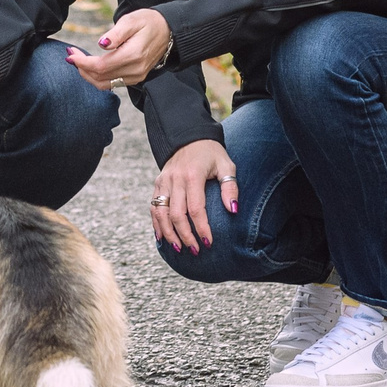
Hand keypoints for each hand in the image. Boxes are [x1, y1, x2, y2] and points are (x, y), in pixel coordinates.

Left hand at [67, 8, 169, 91]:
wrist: (169, 30)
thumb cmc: (149, 22)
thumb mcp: (131, 20)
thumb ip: (115, 34)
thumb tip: (101, 44)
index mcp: (133, 55)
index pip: (100, 66)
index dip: (82, 62)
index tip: (70, 54)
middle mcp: (135, 70)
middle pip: (100, 77)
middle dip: (82, 68)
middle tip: (71, 55)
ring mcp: (137, 76)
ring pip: (105, 84)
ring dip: (88, 75)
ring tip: (78, 61)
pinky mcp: (136, 78)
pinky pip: (112, 83)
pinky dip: (98, 77)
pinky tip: (91, 66)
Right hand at [152, 138, 236, 253]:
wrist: (188, 136)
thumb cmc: (211, 153)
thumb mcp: (226, 165)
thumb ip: (230, 188)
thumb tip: (233, 210)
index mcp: (192, 175)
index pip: (196, 208)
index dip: (201, 228)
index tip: (209, 242)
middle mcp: (175, 179)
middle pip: (176, 214)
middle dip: (185, 236)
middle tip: (196, 250)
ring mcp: (164, 181)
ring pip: (161, 213)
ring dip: (169, 233)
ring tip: (179, 248)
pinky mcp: (158, 184)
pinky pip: (153, 207)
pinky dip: (156, 224)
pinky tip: (162, 238)